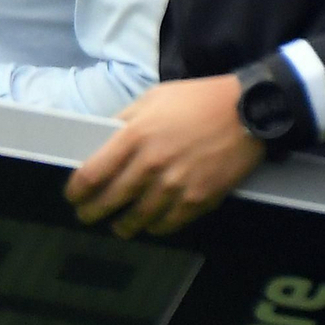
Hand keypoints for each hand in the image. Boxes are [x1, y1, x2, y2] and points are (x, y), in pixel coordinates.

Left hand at [65, 76, 261, 238]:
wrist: (250, 110)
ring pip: (136, 219)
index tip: (74, 195)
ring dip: (123, 226)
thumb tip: (102, 138)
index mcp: (135, 136)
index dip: (77, 191)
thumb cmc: (199, 99)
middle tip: (87, 215)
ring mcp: (175, 186)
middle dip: (92, 212)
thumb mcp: (154, 97)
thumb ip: (125, 120)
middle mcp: (151, 165)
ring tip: (119, 226)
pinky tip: (151, 224)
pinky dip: (155, 227)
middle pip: (109, 201)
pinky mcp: (198, 200)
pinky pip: (167, 224)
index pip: (91, 174)